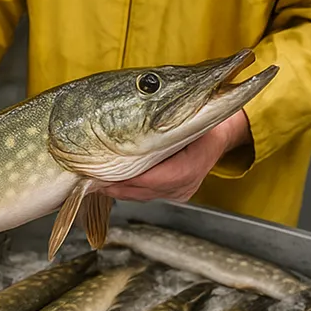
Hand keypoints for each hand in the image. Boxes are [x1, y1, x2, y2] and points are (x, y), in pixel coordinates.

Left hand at [103, 110, 251, 202]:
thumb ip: (161, 120)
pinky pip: (146, 194)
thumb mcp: (184, 115)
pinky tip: (111, 180)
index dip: (129, 176)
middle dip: (116, 184)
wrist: (220, 132)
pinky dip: (128, 187)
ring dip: (118, 188)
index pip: (156, 177)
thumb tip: (130, 117)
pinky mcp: (175, 194)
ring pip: (142, 194)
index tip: (105, 172)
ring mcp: (181, 192)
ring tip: (94, 177)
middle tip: (89, 175)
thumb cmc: (201, 119)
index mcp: (191, 165)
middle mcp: (186, 184)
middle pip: (144, 189)